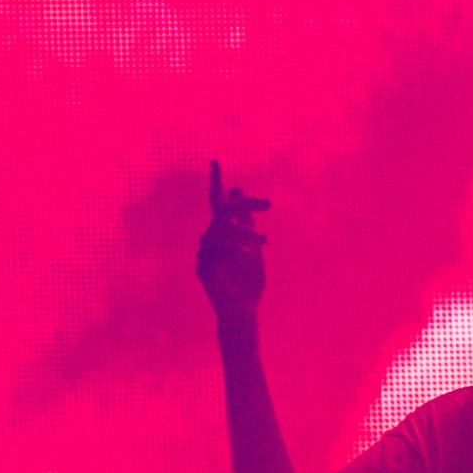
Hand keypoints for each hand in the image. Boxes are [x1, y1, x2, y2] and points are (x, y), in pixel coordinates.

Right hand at [196, 160, 269, 324]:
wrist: (243, 311)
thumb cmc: (249, 282)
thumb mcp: (253, 247)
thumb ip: (247, 223)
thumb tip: (239, 193)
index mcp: (222, 233)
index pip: (218, 203)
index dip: (216, 182)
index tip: (215, 161)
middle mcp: (210, 239)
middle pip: (222, 212)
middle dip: (245, 205)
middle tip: (269, 204)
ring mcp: (204, 253)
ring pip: (222, 230)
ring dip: (245, 234)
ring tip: (264, 243)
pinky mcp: (203, 267)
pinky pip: (218, 249)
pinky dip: (234, 250)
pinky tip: (247, 256)